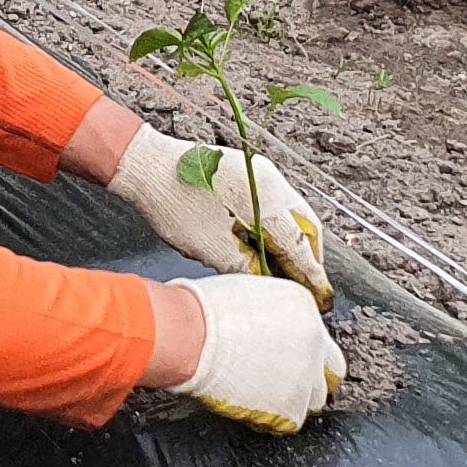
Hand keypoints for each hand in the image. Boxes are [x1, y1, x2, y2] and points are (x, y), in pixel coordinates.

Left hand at [104, 124, 333, 304]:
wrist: (146, 166)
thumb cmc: (173, 205)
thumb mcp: (212, 248)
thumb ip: (248, 269)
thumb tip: (273, 287)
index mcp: (268, 200)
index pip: (302, 246)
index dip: (312, 276)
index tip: (320, 299)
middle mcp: (273, 181)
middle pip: (307, 227)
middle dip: (311, 259)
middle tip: (308, 287)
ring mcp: (263, 174)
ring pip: (294, 214)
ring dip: (296, 243)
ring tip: (289, 271)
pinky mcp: (250, 173)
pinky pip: (279, 204)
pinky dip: (280, 228)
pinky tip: (268, 246)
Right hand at [171, 274, 342, 433]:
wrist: (189, 336)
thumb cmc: (201, 312)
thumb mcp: (247, 294)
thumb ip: (269, 315)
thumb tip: (263, 330)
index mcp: (303, 307)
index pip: (317, 338)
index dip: (298, 351)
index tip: (280, 358)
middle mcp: (315, 339)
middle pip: (330, 371)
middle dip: (310, 378)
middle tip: (280, 382)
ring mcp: (306, 375)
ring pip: (314, 399)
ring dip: (291, 399)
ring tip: (258, 396)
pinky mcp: (292, 406)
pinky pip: (291, 421)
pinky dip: (272, 418)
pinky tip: (249, 407)